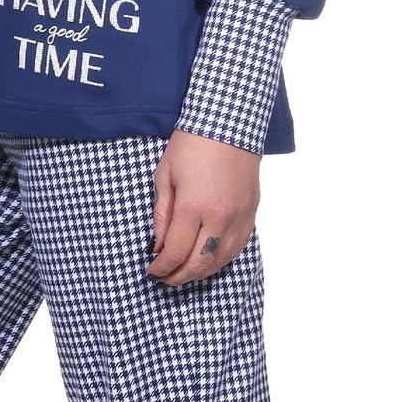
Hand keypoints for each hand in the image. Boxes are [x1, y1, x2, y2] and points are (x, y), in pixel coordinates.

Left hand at [147, 129, 260, 287]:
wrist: (229, 123)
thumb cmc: (192, 144)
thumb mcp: (165, 176)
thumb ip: (162, 215)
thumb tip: (158, 246)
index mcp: (194, 206)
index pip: (175, 252)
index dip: (161, 267)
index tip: (151, 270)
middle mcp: (219, 216)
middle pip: (198, 263)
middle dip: (178, 276)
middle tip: (164, 279)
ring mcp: (239, 216)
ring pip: (220, 261)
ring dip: (200, 273)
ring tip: (183, 274)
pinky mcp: (251, 213)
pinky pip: (237, 248)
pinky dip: (220, 260)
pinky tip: (207, 262)